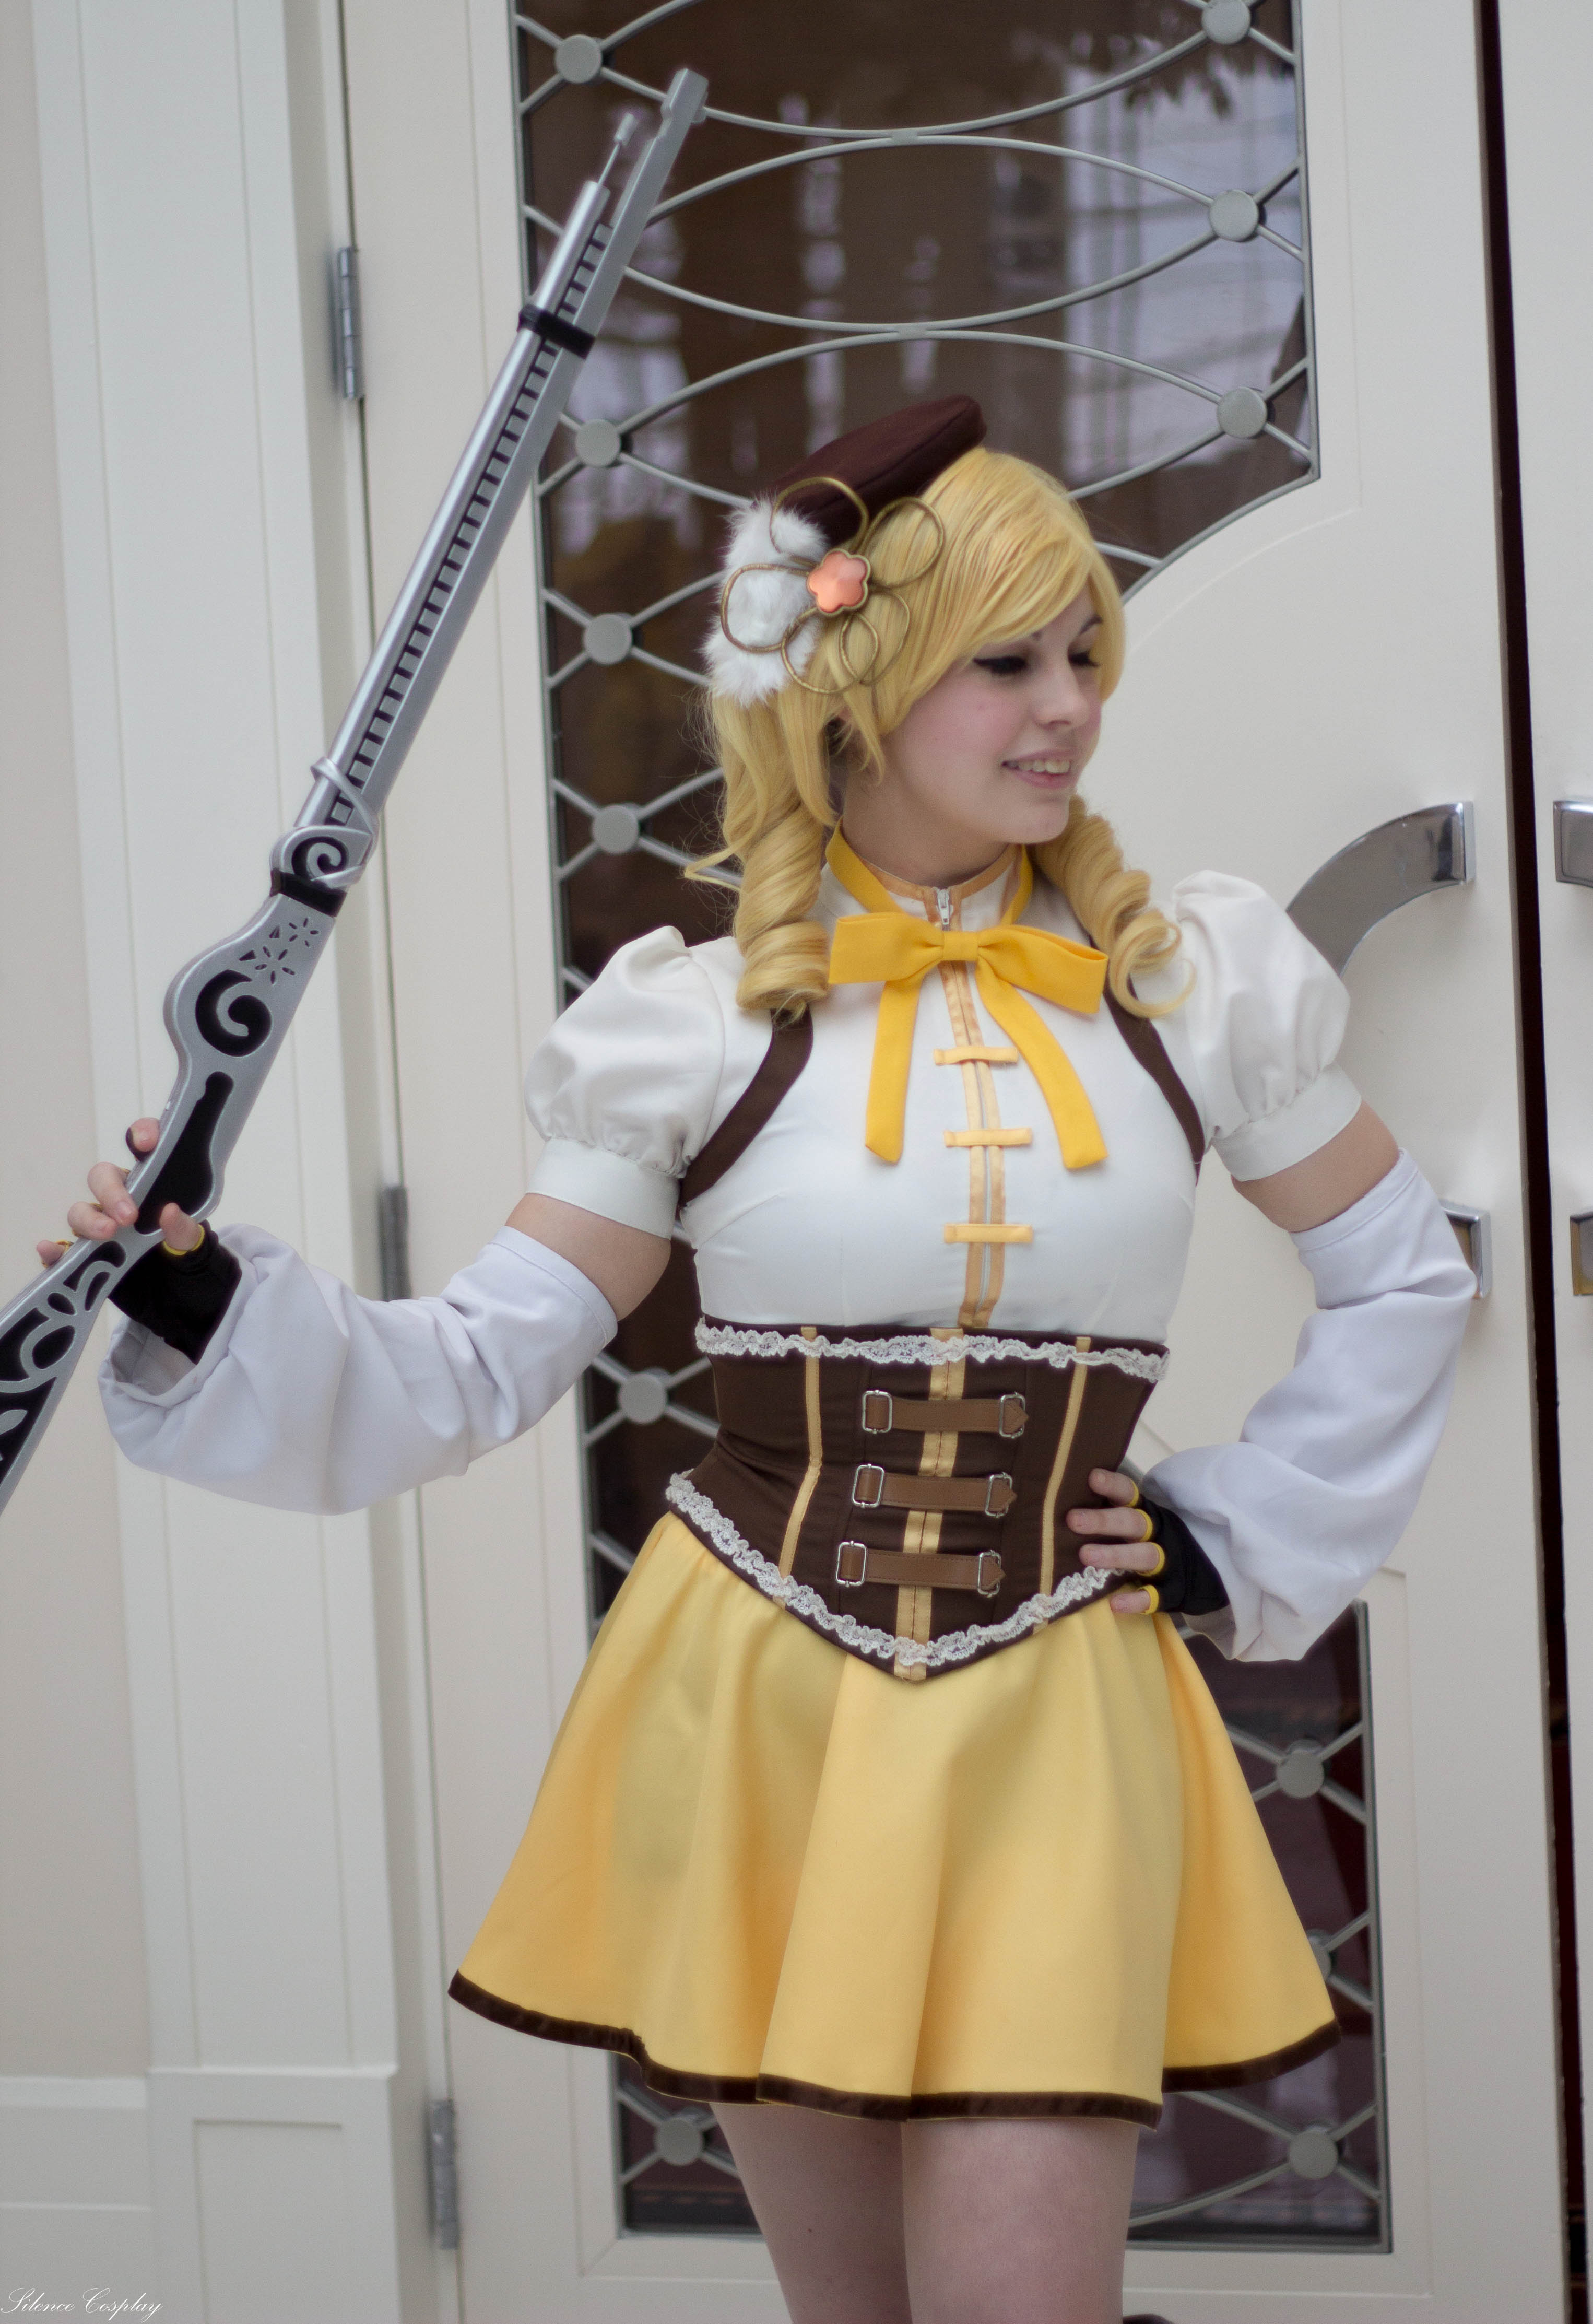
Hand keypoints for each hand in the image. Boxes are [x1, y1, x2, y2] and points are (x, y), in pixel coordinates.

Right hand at [39, 1117, 202, 1265]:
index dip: (143, 1134)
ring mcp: (101, 1225)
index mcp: (152, 1184)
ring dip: (89, 1220)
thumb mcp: (194, 1244)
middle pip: (103, 1177)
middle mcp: (122, 1199)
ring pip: (81, 1211)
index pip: (145, 1147)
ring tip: (107, 1234)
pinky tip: (50, 1250)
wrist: (178, 1292)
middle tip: (128, 1216)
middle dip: (111, 1191)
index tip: (145, 1142)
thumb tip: (169, 1212)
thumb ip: (185, 1229)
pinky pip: (63, 1249)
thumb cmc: (184, 1254)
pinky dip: (54, 1249)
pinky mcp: (87, 1255)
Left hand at [1066, 1466, 1161, 1615]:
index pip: (1129, 1493)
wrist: (1200, 1572)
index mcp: (1144, 1512)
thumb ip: (1106, 1512)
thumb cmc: (1149, 1541)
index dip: (1112, 1484)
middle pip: (1133, 1522)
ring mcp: (1167, 1561)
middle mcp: (1157, 1532)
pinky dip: (1136, 1600)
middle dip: (1103, 1520)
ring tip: (1085, 1556)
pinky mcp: (1172, 1590)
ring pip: (1144, 1555)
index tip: (1091, 1477)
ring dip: (1116, 1555)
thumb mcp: (1134, 1521)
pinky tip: (1114, 1604)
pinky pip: (1155, 1595)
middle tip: (1072, 1520)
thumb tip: (1058, 1501)